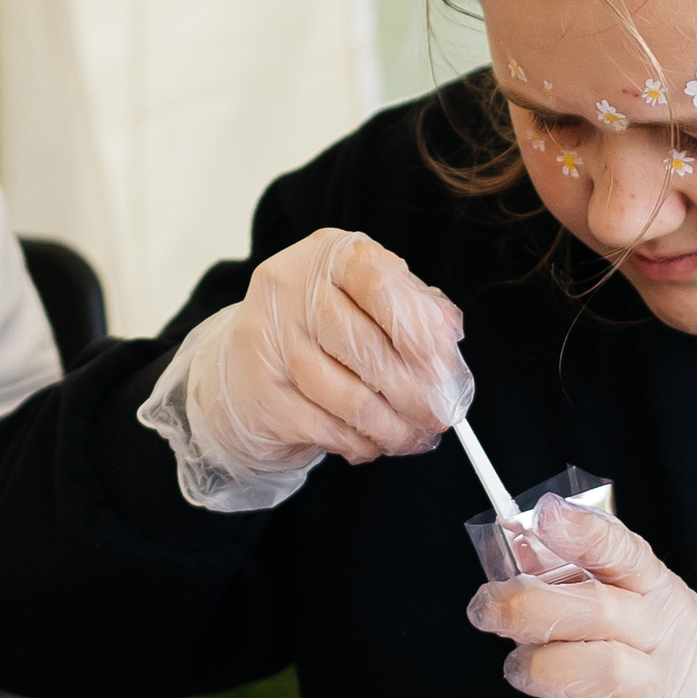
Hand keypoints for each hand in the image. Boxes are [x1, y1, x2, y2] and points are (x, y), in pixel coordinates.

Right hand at [144, 229, 472, 508]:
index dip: (418, 332)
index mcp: (330, 255)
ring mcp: (269, 340)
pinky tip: (373, 443)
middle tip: (440, 414)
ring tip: (412, 436)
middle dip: (413, 391)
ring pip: (345, 395)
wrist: (248, 364)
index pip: (380, 284)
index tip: (444, 369)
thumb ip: (414, 310)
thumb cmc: (324, 329)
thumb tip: (448, 337)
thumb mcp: (371, 301)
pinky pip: (322, 427)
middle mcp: (291, 289)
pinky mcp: (261, 391)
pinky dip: (357, 442)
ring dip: (390, 426)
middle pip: (363, 345)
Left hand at [465, 495, 696, 697]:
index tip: (547, 518)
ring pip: (605, 669)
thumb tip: (525, 548)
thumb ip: (586, 583)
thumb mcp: (647, 610)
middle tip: (488, 610)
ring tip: (521, 672)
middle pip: (598, 609)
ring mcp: (666, 695)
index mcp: (656, 594)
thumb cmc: (682, 667)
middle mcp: (663, 638)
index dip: (585, 534)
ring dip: (546, 669)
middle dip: (531, 606)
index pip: (624, 555)